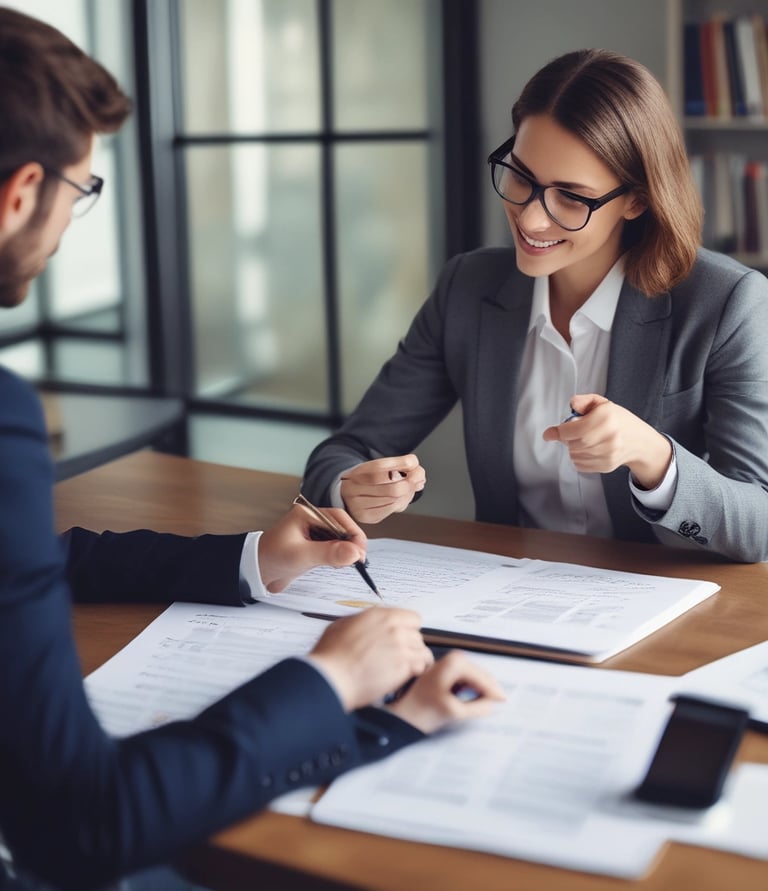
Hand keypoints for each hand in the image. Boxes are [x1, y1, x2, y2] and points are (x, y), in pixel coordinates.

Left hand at [258, 505, 367, 592]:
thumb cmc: (271, 559)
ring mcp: (313, 534)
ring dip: (347, 550)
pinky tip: (340, 565)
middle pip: (342, 527)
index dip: (352, 533)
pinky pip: (334, 548)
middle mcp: (312, 521)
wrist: (255, 573)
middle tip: (359, 559)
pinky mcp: (314, 547)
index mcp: (307, 514)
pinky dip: (340, 556)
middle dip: (352, 542)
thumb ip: (328, 553)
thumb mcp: (301, 556)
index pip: (339, 517)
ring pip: (340, 538)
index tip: (360, 550)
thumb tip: (355, 553)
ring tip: (350, 563)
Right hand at [310, 608, 433, 710]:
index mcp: (380, 616)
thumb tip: (365, 623)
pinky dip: (416, 671)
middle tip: (401, 655)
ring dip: (416, 659)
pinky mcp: (403, 666)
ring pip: (422, 650)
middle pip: (418, 635)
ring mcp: (400, 647)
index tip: (404, 636)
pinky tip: (407, 675)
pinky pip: (421, 665)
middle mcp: (393, 628)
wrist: (332, 677)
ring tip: (406, 667)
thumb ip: (360, 621)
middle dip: (411, 645)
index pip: (412, 618)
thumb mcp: (341, 625)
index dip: (408, 629)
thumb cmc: (331, 655)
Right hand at [340, 454, 425, 523]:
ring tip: (412, 486)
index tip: (412, 462)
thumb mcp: (379, 466)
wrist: (349, 493)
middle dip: (410, 483)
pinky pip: (391, 509)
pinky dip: (402, 502)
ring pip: (394, 501)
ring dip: (409, 493)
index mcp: (355, 472)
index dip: (399, 464)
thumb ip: (400, 464)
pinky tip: (403, 496)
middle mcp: (352, 490)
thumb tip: (418, 472)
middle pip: (391, 489)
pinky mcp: (366, 516)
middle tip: (419, 477)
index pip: (379, 467)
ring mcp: (358, 506)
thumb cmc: (367, 478)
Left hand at [387, 651, 505, 733]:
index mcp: (456, 663)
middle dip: (491, 689)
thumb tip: (495, 703)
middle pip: (482, 675)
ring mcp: (451, 663)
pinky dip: (475, 690)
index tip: (505, 702)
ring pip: (477, 678)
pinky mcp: (449, 671)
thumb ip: (479, 707)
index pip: (484, 678)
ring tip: (490, 704)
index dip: (495, 692)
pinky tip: (477, 701)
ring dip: (484, 690)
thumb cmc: (422, 711)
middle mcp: (454, 658)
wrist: (404, 713)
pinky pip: (469, 680)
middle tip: (503, 703)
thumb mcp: (455, 712)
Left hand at [542, 394, 671, 488]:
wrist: (640, 442)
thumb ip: (585, 401)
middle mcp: (609, 437)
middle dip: (568, 439)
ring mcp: (608, 453)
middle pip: (572, 444)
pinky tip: (589, 450)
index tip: (549, 434)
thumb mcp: (603, 404)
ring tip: (585, 440)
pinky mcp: (606, 465)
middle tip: (574, 433)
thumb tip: (572, 404)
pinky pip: (580, 465)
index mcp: (607, 417)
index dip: (558, 432)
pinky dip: (579, 458)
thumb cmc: (619, 421)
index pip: (573, 430)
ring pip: (574, 455)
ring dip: (573, 448)